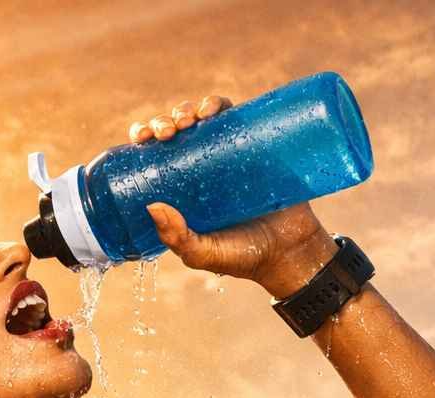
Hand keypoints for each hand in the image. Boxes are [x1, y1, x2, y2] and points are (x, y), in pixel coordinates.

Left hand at [128, 95, 336, 296]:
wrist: (291, 250)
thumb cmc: (244, 256)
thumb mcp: (204, 253)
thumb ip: (178, 238)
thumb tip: (152, 206)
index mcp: (181, 188)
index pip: (154, 154)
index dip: (144, 137)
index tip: (143, 139)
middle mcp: (202, 166)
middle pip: (175, 131)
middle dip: (165, 121)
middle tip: (169, 132)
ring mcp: (229, 153)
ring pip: (201, 118)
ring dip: (189, 109)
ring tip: (191, 119)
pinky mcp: (254, 145)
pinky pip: (234, 116)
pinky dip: (220, 105)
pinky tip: (212, 110)